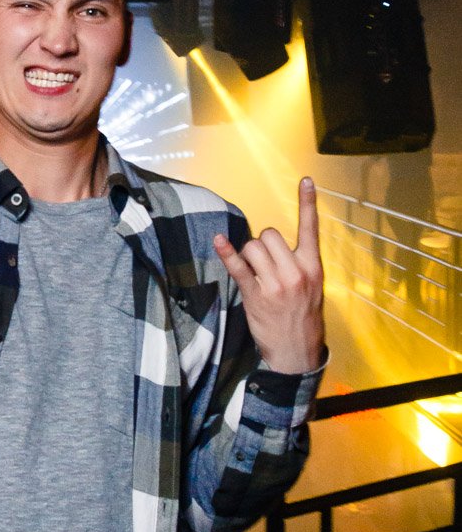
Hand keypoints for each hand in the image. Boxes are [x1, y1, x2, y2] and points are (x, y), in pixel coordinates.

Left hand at [213, 177, 324, 374]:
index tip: (306, 179)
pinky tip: (218, 241)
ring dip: (248, 255)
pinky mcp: (256, 295)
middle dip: (262, 244)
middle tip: (264, 264)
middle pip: (270, 234)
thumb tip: (274, 244)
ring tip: (255, 273)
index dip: (308, 202)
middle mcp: (296, 272)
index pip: (311, 229)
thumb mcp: (313, 287)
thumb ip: (298, 263)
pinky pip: (238, 267)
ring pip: (253, 247)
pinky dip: (226, 252)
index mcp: (313, 267)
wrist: (297, 352)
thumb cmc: (303, 317)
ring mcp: (276, 284)